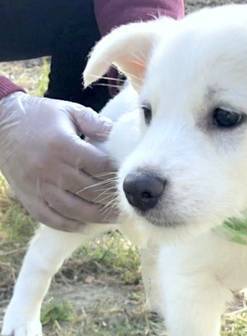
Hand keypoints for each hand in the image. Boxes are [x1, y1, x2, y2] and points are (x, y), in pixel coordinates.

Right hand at [0, 92, 117, 230]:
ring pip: (74, 210)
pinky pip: (52, 218)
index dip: (115, 173)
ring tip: (114, 219)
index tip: (128, 178)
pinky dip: (70, 225)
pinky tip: (86, 225)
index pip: (99, 166)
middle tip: (129, 204)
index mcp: (63, 145)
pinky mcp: (28, 198)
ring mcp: (38, 186)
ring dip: (97, 217)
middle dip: (111, 199)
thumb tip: (117, 135)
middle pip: (89, 191)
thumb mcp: (68, 111)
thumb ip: (94, 122)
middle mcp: (50, 168)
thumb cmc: (39, 117)